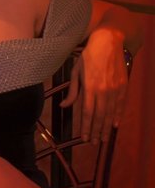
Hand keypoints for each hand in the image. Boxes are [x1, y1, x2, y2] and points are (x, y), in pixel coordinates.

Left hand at [62, 26, 128, 143]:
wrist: (109, 43)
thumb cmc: (88, 57)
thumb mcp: (75, 72)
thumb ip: (72, 91)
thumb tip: (64, 106)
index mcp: (90, 88)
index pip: (88, 113)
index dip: (86, 127)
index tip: (84, 138)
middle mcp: (104, 91)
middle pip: (100, 116)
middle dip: (96, 131)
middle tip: (94, 143)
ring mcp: (115, 89)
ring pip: (111, 113)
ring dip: (106, 127)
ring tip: (103, 139)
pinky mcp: (124, 86)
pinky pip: (121, 105)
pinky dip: (118, 116)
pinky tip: (114, 125)